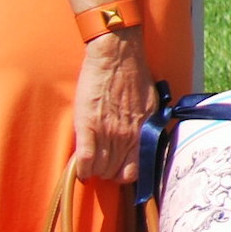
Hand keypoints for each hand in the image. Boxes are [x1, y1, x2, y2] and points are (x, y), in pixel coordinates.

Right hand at [72, 28, 157, 181]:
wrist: (117, 57)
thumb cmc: (134, 77)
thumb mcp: (150, 105)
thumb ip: (145, 126)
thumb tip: (143, 141)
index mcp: (143, 132)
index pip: (135, 170)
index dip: (124, 174)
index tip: (118, 169)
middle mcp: (127, 136)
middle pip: (113, 173)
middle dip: (106, 171)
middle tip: (101, 161)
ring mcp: (107, 132)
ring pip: (99, 169)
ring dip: (93, 169)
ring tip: (90, 159)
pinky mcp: (88, 126)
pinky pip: (85, 160)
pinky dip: (81, 167)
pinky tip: (80, 165)